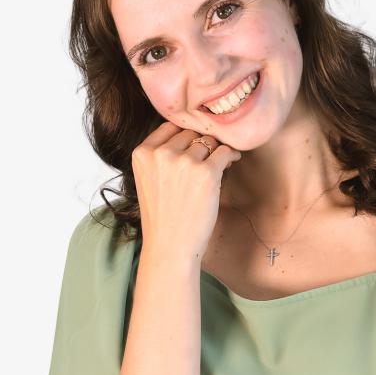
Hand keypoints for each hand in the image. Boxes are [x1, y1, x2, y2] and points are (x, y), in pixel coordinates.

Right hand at [131, 121, 241, 262]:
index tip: (193, 147)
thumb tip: (191, 133)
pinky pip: (225, 151)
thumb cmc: (162, 217)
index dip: (184, 136)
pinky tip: (232, 162)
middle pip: (190, 133)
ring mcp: (184, 161)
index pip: (169, 126)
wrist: (170, 248)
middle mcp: (161, 153)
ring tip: (219, 164)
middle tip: (207, 160)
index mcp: (142, 153)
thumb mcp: (148, 179)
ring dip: (216, 150)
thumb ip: (160, 155)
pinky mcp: (206, 172)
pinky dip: (231, 155)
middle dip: (200, 144)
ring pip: (208, 141)